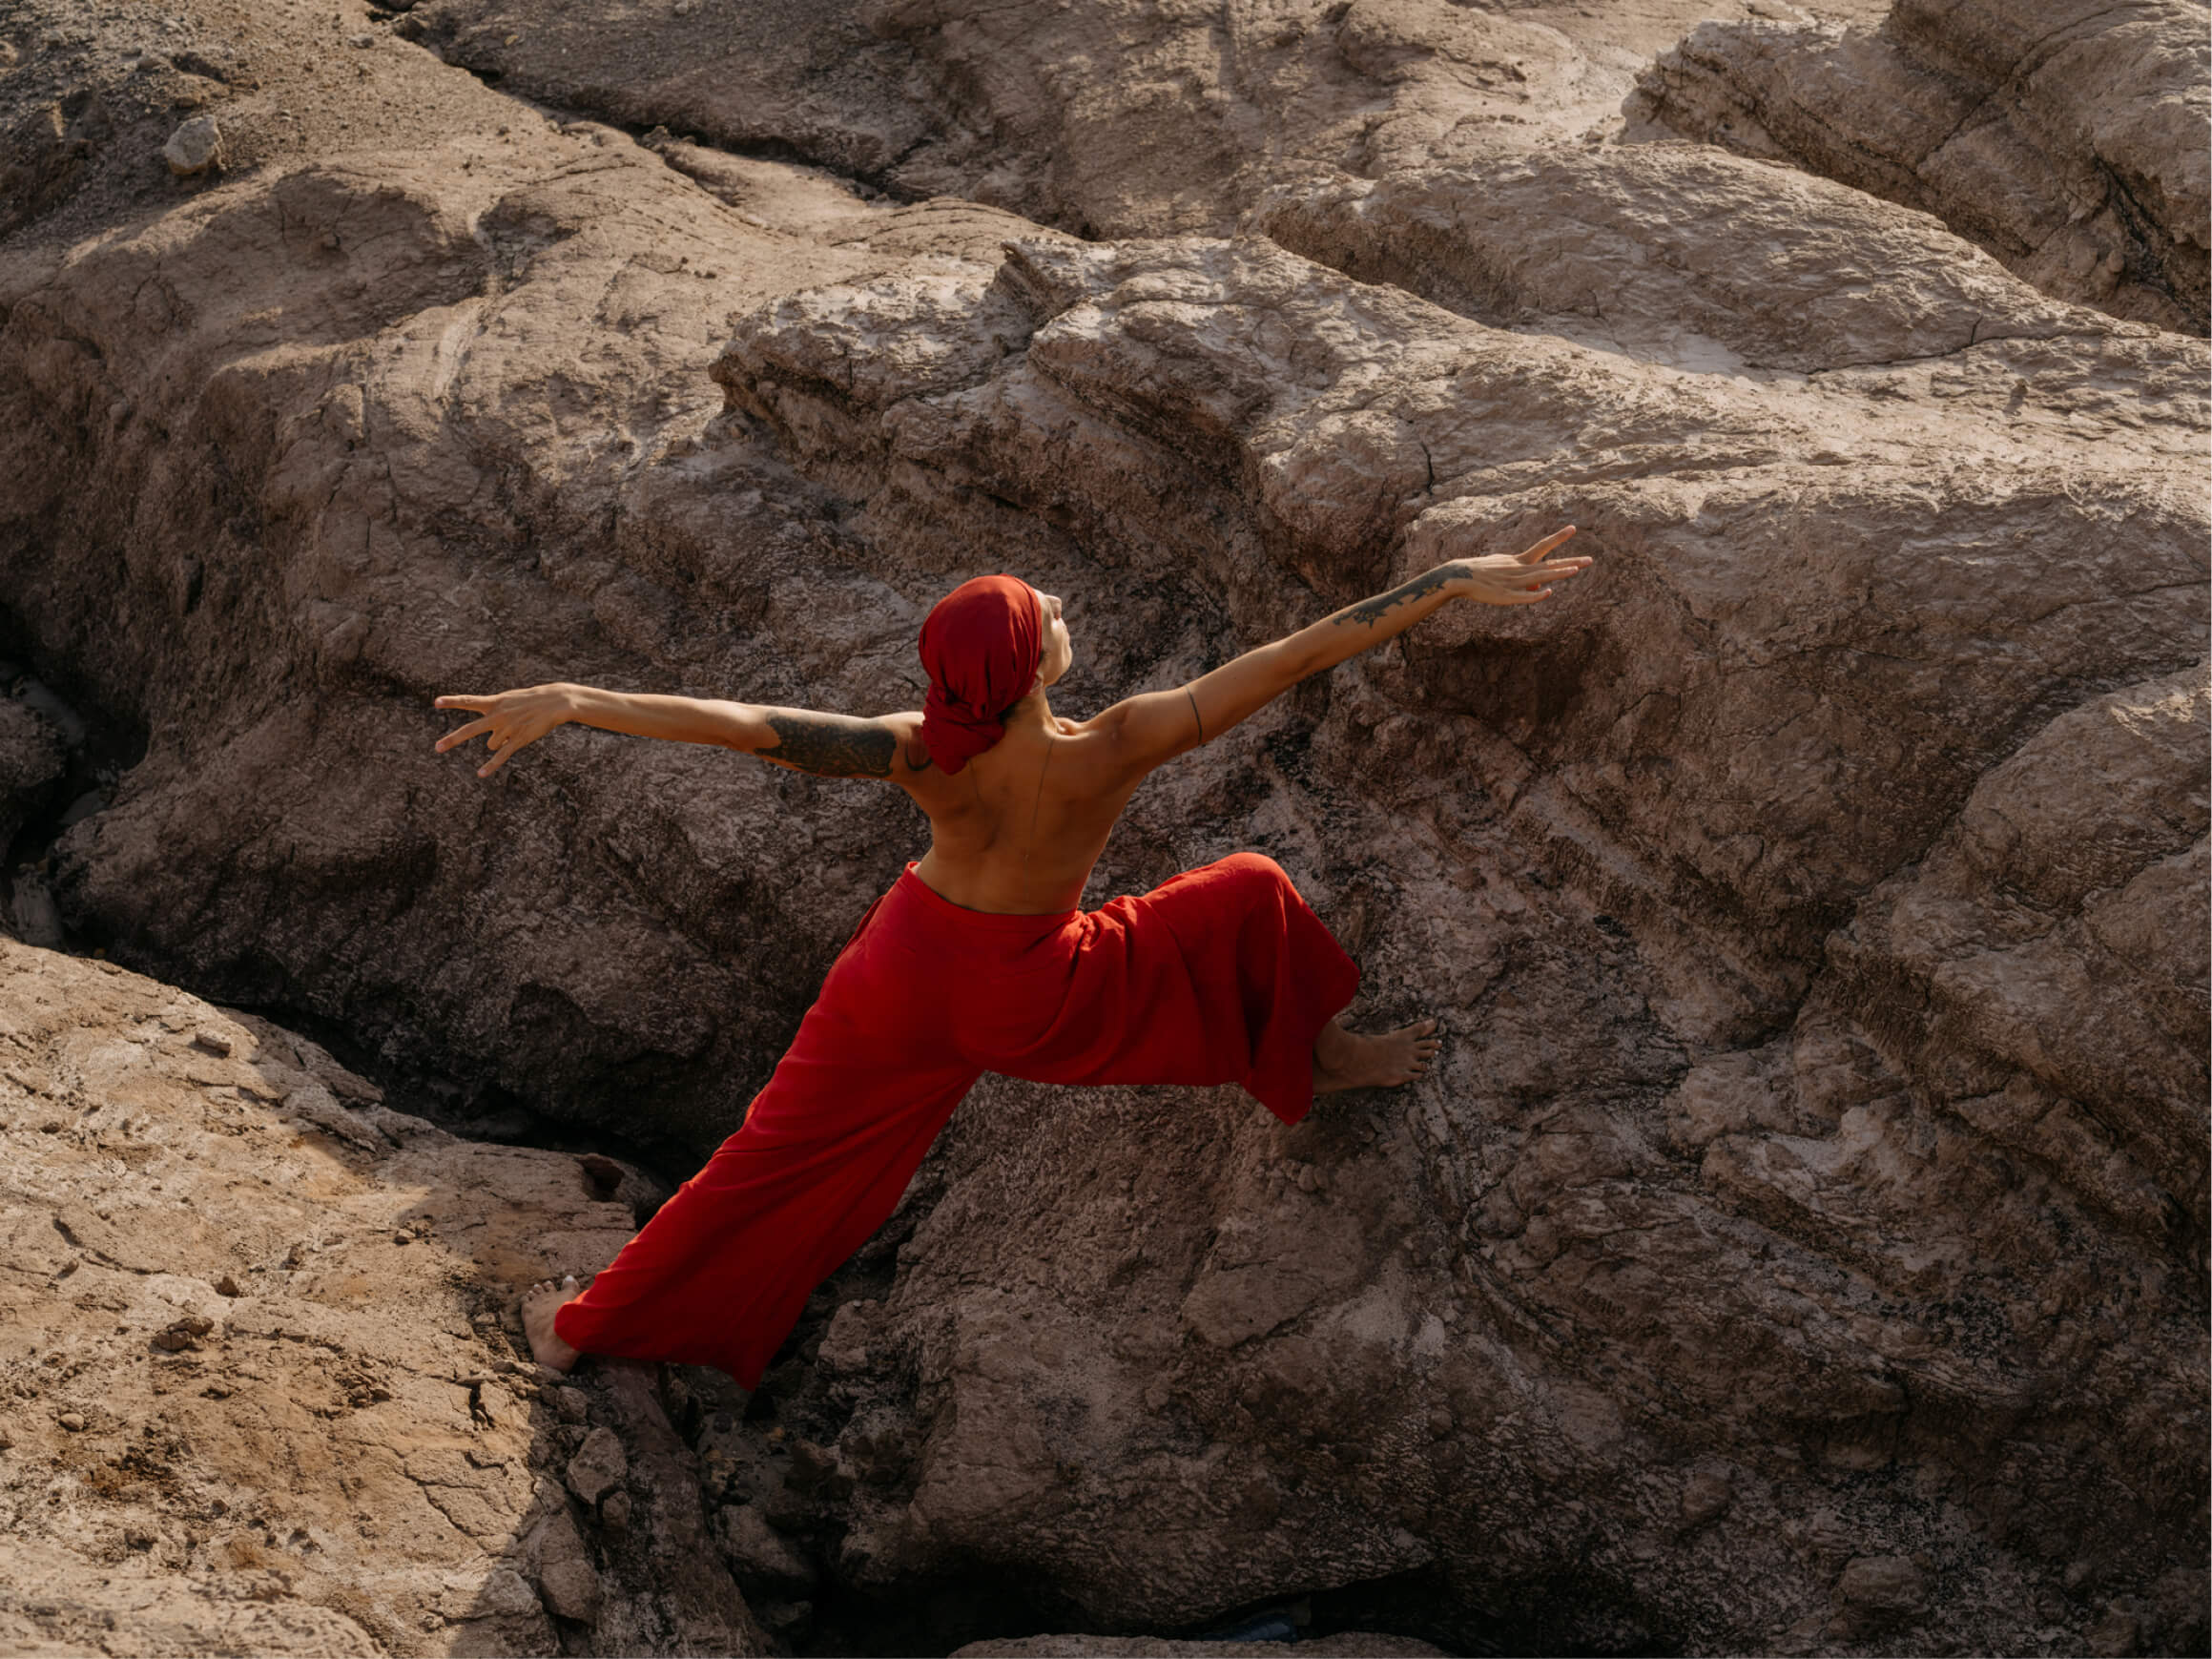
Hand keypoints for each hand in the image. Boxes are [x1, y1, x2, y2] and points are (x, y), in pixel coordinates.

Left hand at [433, 684, 573, 777]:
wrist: (554, 702)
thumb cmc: (529, 701)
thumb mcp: (509, 701)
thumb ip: (494, 719)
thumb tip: (491, 746)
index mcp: (494, 703)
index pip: (469, 701)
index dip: (452, 701)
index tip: (436, 702)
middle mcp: (498, 715)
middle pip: (470, 730)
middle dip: (453, 739)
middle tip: (437, 748)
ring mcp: (507, 728)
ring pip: (491, 745)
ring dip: (499, 742)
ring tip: (516, 729)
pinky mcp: (518, 739)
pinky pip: (501, 755)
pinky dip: (490, 766)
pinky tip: (480, 774)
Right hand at [1450, 524, 1589, 605]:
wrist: (1459, 576)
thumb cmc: (1482, 573)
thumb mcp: (1504, 571)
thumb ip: (1524, 577)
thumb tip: (1542, 586)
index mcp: (1519, 561)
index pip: (1543, 547)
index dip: (1558, 538)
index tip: (1574, 528)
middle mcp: (1519, 569)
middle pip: (1549, 564)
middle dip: (1570, 562)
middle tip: (1590, 560)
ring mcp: (1514, 582)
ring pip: (1540, 576)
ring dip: (1558, 573)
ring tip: (1576, 569)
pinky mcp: (1505, 596)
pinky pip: (1523, 595)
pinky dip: (1536, 594)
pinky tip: (1548, 592)